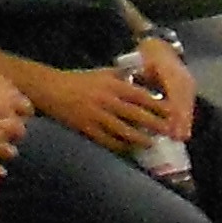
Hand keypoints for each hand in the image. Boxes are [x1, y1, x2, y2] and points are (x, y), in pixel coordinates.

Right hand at [32, 59, 173, 154]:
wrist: (50, 89)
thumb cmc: (77, 80)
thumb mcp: (101, 73)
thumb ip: (121, 76)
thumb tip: (141, 77)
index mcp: (111, 84)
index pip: (140, 95)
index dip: (157, 104)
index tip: (171, 111)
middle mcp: (106, 100)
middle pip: (136, 114)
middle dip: (154, 124)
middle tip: (168, 131)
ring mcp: (96, 115)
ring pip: (123, 130)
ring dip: (139, 138)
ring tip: (151, 143)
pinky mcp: (86, 128)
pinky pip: (107, 140)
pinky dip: (120, 146)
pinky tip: (128, 149)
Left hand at [125, 35, 195, 136]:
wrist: (161, 46)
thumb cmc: (147, 55)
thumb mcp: (141, 61)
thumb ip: (138, 73)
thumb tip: (130, 84)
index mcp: (171, 70)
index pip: (174, 94)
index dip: (173, 110)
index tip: (169, 124)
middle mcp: (183, 77)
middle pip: (184, 102)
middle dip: (181, 121)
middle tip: (176, 137)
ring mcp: (188, 84)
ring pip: (188, 106)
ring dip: (185, 122)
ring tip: (180, 138)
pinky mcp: (189, 89)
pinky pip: (188, 106)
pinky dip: (185, 119)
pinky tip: (182, 132)